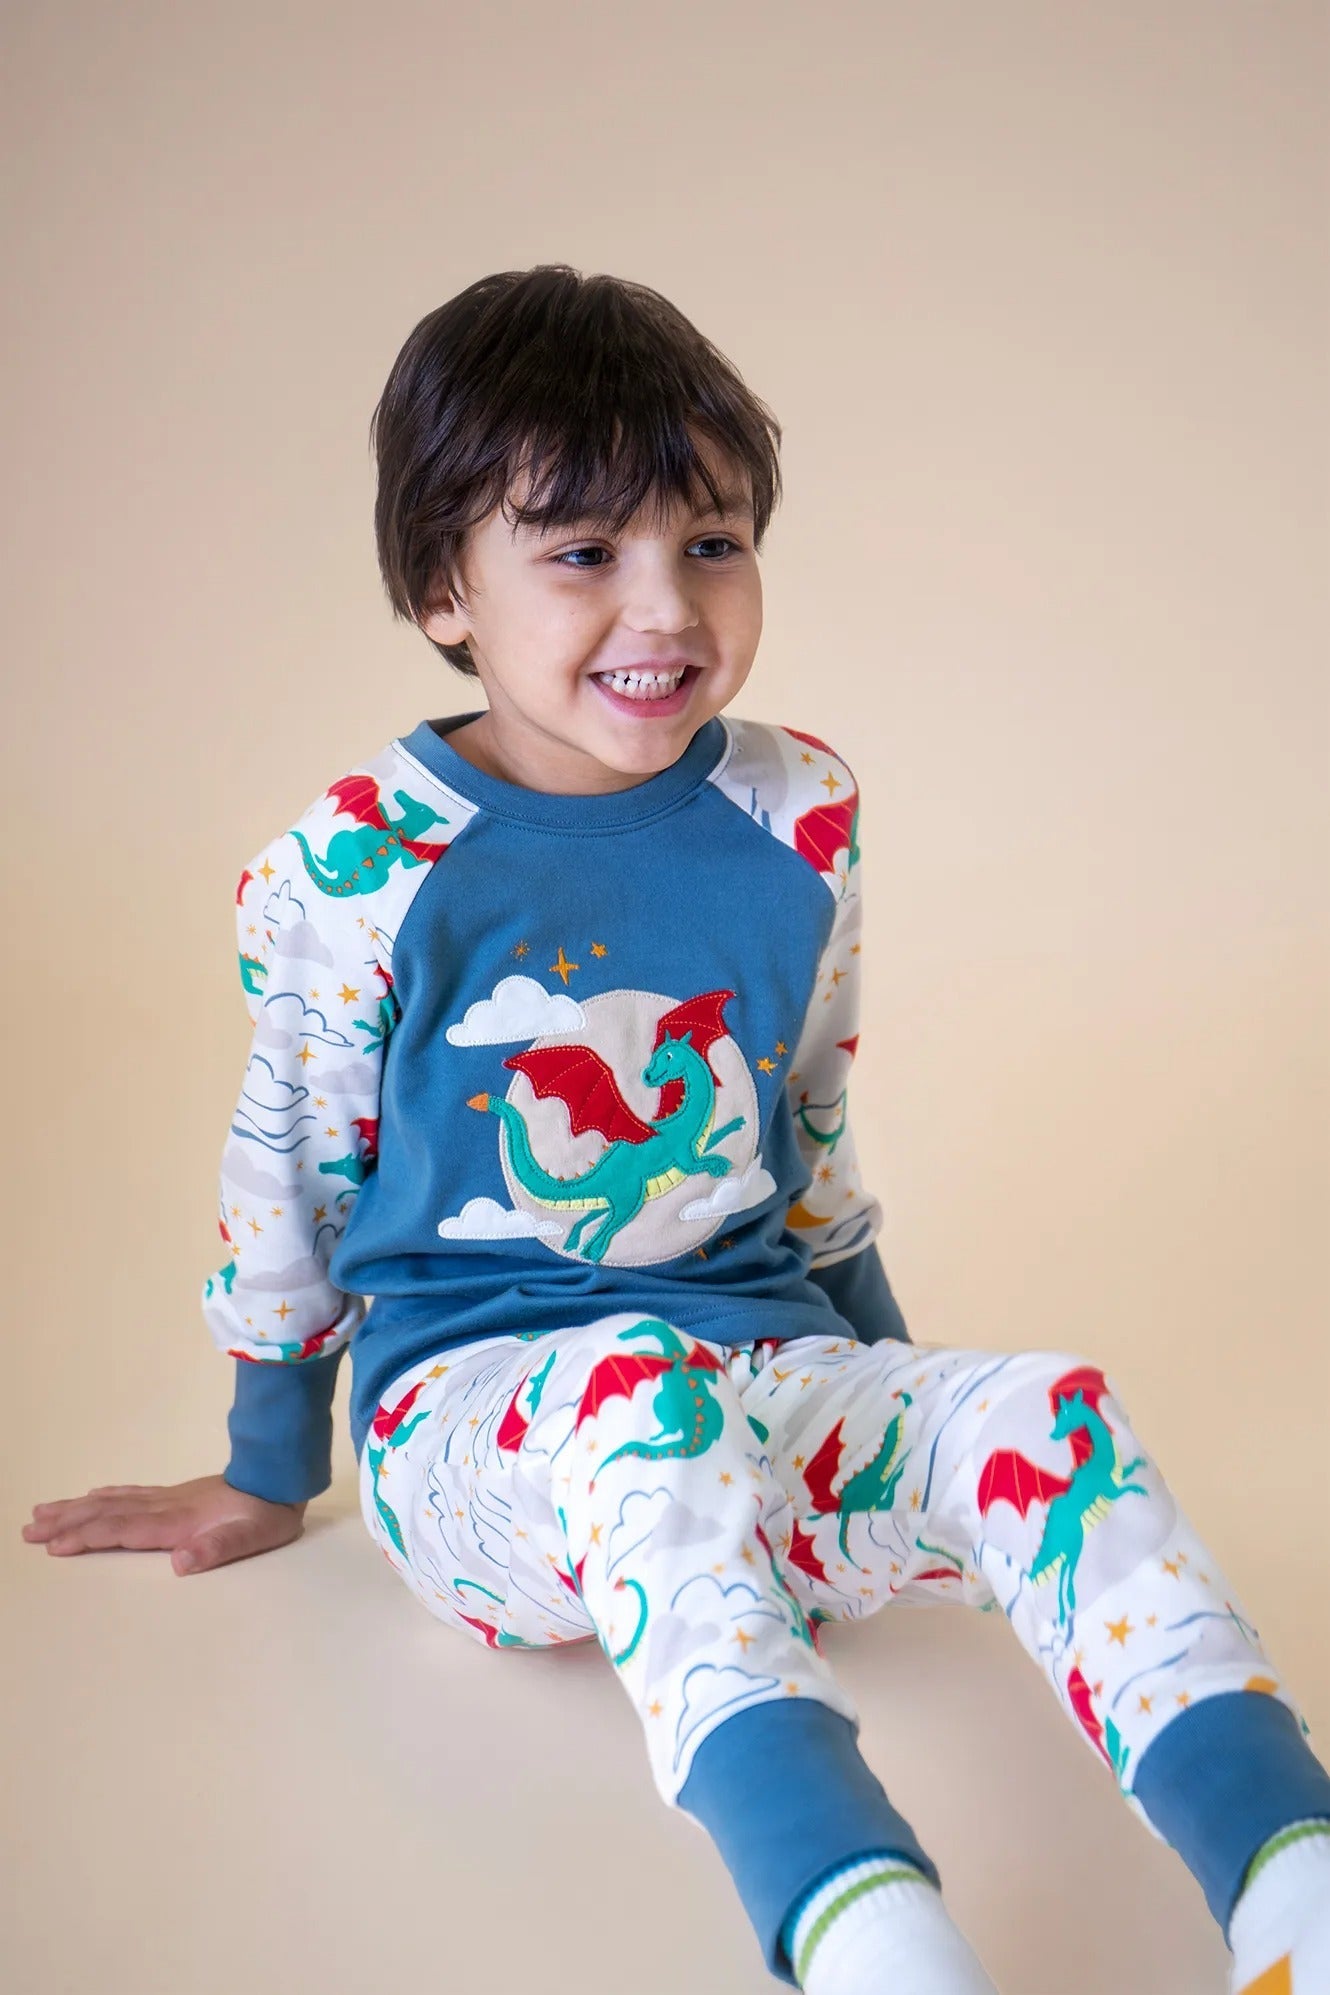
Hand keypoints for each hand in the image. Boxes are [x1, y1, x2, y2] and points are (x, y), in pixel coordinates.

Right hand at [20, 1473, 307, 1573]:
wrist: (284, 1477)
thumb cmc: (269, 1514)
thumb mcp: (253, 1537)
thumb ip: (218, 1549)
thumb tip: (180, 1563)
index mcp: (179, 1522)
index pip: (123, 1530)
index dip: (88, 1536)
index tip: (53, 1545)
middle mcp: (167, 1507)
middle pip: (107, 1514)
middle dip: (67, 1522)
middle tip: (27, 1529)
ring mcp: (170, 1498)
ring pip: (113, 1502)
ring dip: (76, 1508)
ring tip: (42, 1511)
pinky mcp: (178, 1496)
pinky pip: (131, 1494)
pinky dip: (105, 1496)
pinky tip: (91, 1496)